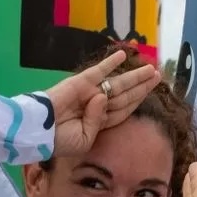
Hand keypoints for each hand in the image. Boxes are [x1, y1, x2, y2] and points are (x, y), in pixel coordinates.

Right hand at [44, 50, 161, 161]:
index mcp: (99, 122)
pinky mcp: (81, 82)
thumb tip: (102, 96)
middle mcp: (97, 105)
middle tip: (157, 76)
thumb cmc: (59, 140)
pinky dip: (111, 63)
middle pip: (125, 95)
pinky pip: (99, 71)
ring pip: (118, 84)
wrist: (38, 131)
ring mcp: (90, 92)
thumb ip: (99, 121)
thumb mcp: (85, 140)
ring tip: (151, 69)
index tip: (150, 93)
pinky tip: (124, 55)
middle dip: (142, 86)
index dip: (138, 101)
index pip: (124, 109)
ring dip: (135, 76)